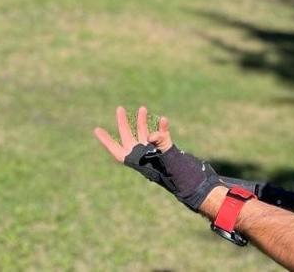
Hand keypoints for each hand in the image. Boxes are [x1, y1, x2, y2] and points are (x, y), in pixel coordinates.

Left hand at [94, 105, 220, 212]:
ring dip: (143, 122)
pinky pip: (161, 138)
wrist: (196, 185)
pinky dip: (162, 128)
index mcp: (140, 163)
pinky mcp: (167, 152)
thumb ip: (162, 144)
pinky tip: (164, 120)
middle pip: (129, 139)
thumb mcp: (170, 160)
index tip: (97, 130)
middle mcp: (145, 159)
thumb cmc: (181, 177)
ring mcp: (156, 155)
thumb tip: (154, 133)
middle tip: (119, 109)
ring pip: (144, 136)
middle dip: (124, 124)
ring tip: (143, 108)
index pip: (118, 152)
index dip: (107, 141)